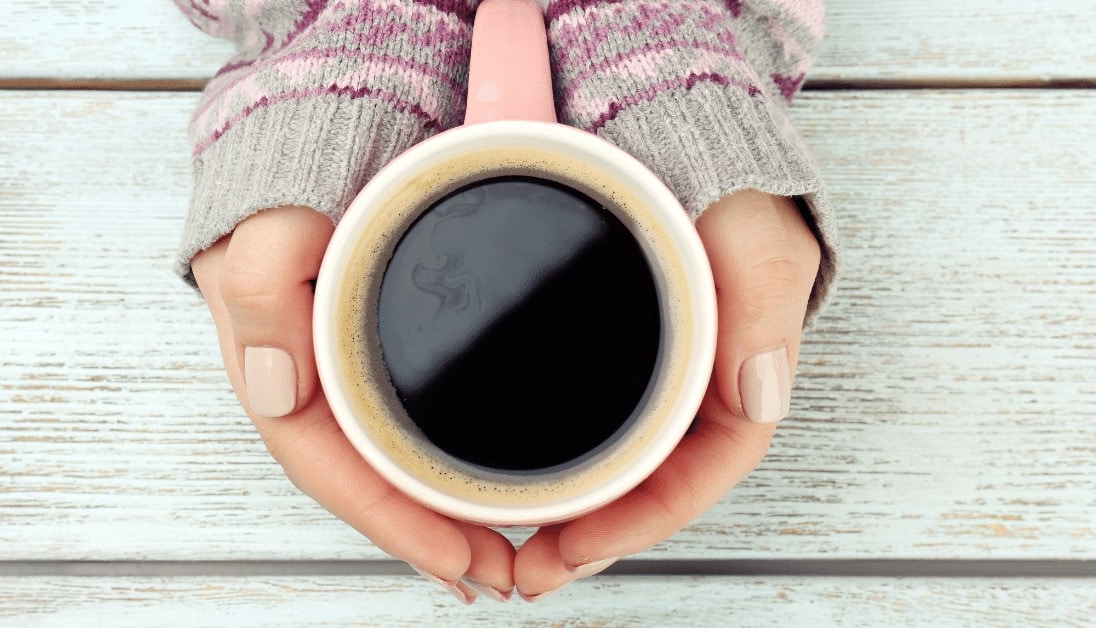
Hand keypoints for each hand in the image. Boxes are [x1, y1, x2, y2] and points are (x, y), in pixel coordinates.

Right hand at [191, 206, 516, 603]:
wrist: (317, 124)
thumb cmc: (288, 175)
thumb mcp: (269, 221)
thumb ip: (262, 284)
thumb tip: (279, 388)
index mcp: (276, 364)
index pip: (332, 470)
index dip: (395, 526)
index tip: (459, 562)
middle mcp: (308, 377)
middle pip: (368, 480)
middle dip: (429, 538)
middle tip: (501, 574)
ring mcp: (340, 365)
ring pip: (388, 461)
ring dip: (437, 513)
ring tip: (500, 551)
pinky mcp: (375, 346)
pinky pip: (402, 423)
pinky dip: (436, 464)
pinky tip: (470, 484)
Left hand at [511, 190, 821, 599]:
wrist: (663, 126)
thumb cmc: (720, 179)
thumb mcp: (755, 232)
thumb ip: (764, 297)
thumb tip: (759, 388)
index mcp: (737, 373)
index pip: (699, 476)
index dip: (641, 525)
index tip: (575, 550)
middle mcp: (694, 384)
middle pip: (650, 487)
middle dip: (596, 541)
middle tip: (530, 573)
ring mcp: (653, 372)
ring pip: (619, 467)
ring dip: (574, 517)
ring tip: (512, 552)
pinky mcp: (608, 354)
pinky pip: (593, 427)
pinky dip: (561, 466)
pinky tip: (518, 485)